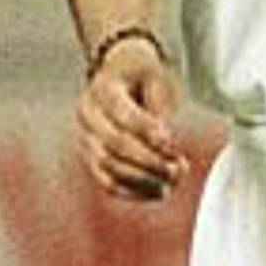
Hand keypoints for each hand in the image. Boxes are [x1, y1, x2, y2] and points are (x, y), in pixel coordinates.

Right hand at [76, 37, 188, 201]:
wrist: (121, 74)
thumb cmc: (144, 75)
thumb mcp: (157, 76)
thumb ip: (159, 106)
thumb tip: (165, 143)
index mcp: (103, 88)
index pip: (121, 112)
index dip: (146, 130)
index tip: (171, 143)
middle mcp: (88, 114)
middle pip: (113, 144)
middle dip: (149, 161)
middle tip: (179, 168)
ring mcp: (86, 138)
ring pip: (108, 168)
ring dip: (143, 180)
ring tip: (172, 182)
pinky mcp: (91, 158)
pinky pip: (107, 182)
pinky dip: (133, 192)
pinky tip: (158, 192)